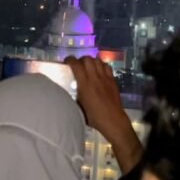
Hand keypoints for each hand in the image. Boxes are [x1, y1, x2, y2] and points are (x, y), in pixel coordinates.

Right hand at [65, 56, 142, 173]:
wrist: (113, 120)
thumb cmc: (94, 117)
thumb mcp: (79, 106)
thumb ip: (75, 95)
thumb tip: (72, 90)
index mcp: (85, 84)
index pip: (76, 65)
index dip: (70, 60)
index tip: (67, 62)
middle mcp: (95, 78)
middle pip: (87, 59)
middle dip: (81, 59)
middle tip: (78, 65)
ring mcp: (105, 78)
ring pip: (98, 60)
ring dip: (91, 61)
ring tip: (89, 67)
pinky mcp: (113, 80)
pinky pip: (107, 66)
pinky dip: (101, 65)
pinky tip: (99, 71)